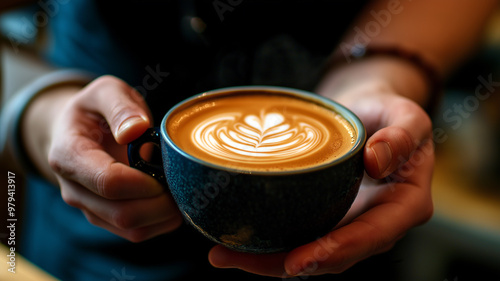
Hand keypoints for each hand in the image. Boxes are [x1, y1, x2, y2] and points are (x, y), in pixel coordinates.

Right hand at [47, 76, 182, 241]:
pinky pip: (137, 232)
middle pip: (124, 214)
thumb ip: (119, 105)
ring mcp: (90, 208)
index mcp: (69, 155)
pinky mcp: (106, 218)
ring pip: (132, 230)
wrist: (74, 132)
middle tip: (183, 180)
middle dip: (162, 202)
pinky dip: (162, 221)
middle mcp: (75, 189)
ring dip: (165, 214)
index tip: (166, 167)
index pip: (108, 182)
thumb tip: (136, 130)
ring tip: (180, 188)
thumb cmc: (94, 110)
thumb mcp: (105, 91)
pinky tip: (172, 198)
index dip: (144, 181)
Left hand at [208, 80, 433, 276]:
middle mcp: (376, 223)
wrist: (370, 112)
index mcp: (404, 205)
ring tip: (222, 254)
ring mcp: (349, 222)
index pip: (371, 237)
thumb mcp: (405, 115)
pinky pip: (300, 233)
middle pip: (332, 257)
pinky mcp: (327, 214)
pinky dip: (269, 240)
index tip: (296, 261)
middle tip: (233, 258)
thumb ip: (401, 134)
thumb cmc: (389, 112)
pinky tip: (235, 239)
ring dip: (266, 259)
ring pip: (310, 252)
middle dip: (283, 264)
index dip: (334, 253)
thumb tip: (377, 160)